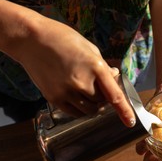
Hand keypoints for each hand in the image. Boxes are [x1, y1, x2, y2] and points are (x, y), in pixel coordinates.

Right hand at [11, 16, 135, 126]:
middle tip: (99, 87)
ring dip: (93, 104)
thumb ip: (103, 66)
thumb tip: (115, 76)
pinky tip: (77, 97)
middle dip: (105, 98)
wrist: (31, 40)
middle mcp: (81, 82)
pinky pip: (74, 112)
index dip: (124, 111)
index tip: (130, 122)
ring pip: (88, 110)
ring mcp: (66, 92)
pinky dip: (80, 108)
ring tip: (87, 90)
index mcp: (95, 67)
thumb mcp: (89, 47)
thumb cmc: (61, 38)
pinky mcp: (54, 98)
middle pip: (102, 103)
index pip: (114, 96)